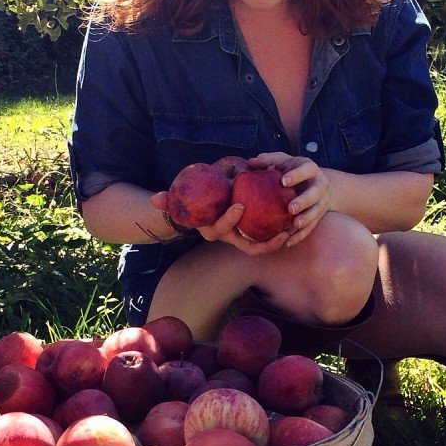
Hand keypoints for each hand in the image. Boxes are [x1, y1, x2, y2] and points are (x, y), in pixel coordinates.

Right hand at [148, 190, 289, 254]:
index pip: (220, 228)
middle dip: (262, 241)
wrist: (203, 208)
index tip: (240, 204)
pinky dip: (276, 236)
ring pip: (258, 247)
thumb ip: (169, 199)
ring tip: (288, 232)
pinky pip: (265, 240)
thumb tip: (155, 199)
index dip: (229, 219)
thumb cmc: (193, 200)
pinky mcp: (251, 236)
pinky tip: (290, 225)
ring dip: (273, 243)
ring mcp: (239, 239)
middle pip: (245, 244)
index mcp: (211, 229)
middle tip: (279, 229)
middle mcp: (226, 238)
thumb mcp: (181, 198)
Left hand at [248, 152, 332, 248]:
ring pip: (316, 212)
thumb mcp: (283, 161)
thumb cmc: (294, 170)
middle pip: (315, 194)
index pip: (307, 170)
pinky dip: (300, 235)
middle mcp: (320, 185)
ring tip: (294, 225)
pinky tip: (288, 242)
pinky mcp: (318, 216)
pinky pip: (311, 228)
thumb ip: (268, 160)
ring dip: (306, 219)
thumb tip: (251, 162)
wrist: (318, 183)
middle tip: (290, 208)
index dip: (297, 175)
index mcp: (311, 169)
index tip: (283, 181)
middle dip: (304, 201)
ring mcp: (321, 202)